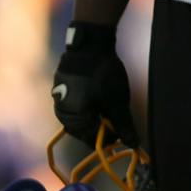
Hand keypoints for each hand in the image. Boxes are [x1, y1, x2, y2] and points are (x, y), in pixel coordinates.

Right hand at [52, 21, 137, 146]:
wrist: (88, 46)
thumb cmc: (104, 76)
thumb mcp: (118, 103)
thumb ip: (124, 125)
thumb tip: (133, 144)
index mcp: (75, 120)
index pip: (93, 139)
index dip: (110, 138)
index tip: (123, 134)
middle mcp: (62, 114)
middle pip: (82, 131)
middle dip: (98, 129)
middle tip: (115, 120)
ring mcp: (58, 101)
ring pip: (75, 119)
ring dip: (90, 118)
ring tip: (105, 109)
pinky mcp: (58, 90)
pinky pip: (70, 106)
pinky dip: (83, 108)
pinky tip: (94, 98)